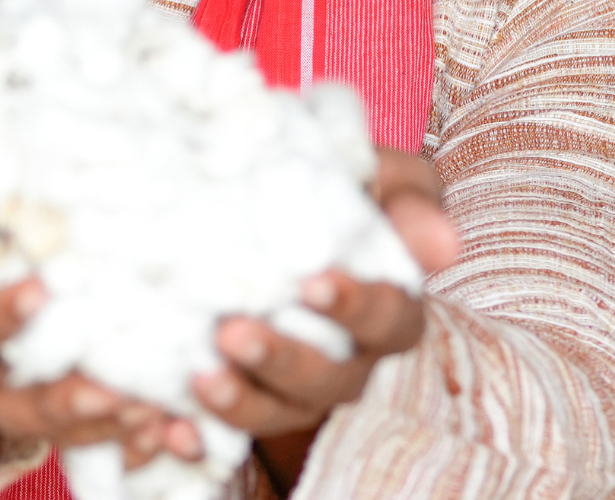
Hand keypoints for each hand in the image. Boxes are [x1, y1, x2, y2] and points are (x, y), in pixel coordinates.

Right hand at [0, 279, 205, 469]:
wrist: (36, 298)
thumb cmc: (9, 254)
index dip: (2, 314)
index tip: (39, 291)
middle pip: (22, 404)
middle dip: (65, 401)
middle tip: (108, 392)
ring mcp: (37, 409)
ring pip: (66, 433)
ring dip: (109, 426)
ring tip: (152, 412)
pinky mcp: (80, 427)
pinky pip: (107, 450)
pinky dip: (140, 444)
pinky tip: (175, 430)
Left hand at [190, 147, 461, 483]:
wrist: (265, 197)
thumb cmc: (338, 186)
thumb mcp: (380, 179)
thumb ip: (410, 202)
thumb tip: (443, 246)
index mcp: (387, 310)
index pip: (389, 322)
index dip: (355, 309)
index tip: (315, 284)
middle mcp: (347, 359)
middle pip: (329, 379)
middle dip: (284, 360)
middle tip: (235, 333)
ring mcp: (294, 386)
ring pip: (280, 411)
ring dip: (243, 401)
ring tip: (202, 377)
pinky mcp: (244, 395)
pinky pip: (225, 430)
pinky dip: (200, 436)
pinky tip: (172, 427)